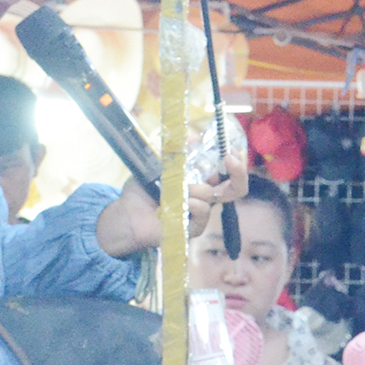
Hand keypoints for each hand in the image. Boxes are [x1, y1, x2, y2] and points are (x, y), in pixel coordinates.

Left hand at [94, 154, 248, 257]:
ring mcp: (201, 214)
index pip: (227, 173)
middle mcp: (204, 198)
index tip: (230, 149)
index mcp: (199, 182)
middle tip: (230, 158)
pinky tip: (178, 203)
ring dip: (194, 187)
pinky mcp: (194, 228)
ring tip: (176, 189)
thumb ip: (177, 152)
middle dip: (239, 172)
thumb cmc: (141, 190)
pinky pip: (203, 211)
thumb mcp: (158, 164)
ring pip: (211, 195)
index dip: (234, 161)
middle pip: (236, 188)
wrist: (126, 214)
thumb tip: (194, 136)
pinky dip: (192, 203)